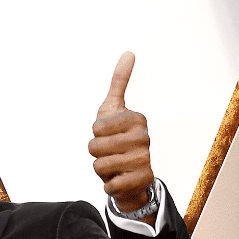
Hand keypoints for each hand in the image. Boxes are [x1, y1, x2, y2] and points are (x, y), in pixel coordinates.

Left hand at [88, 51, 154, 215]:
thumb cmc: (118, 137)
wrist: (132, 174)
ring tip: (114, 166)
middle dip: (96, 154)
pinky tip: (119, 181)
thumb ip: (119, 81)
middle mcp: (143, 138)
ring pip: (99, 166)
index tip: (108, 136)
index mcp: (136, 119)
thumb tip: (129, 53)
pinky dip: (109, 186)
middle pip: (94, 147)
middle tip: (109, 153)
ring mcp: (144, 160)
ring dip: (101, 170)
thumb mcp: (114, 108)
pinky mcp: (141, 181)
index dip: (95, 135)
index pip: (96, 128)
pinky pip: (109, 186)